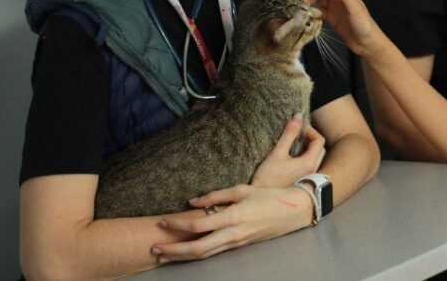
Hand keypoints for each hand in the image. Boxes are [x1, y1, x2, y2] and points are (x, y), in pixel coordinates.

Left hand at [151, 184, 311, 262]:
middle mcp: (233, 233)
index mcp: (233, 216)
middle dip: (173, 250)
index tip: (162, 221)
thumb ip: (216, 195)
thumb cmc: (268, 196)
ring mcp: (236, 243)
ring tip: (163, 254)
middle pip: (197, 248)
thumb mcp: (242, 189)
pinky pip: (213, 253)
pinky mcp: (238, 246)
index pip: (199, 225)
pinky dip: (196, 254)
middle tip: (154, 247)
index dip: (178, 225)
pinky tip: (184, 253)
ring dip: (181, 256)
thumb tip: (192, 203)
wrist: (292, 211)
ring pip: (204, 255)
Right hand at [251, 115, 326, 187]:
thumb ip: (289, 133)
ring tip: (293, 144)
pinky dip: (305, 156)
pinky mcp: (302, 181)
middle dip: (310, 138)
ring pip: (316, 157)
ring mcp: (308, 177)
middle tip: (296, 134)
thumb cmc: (268, 177)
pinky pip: (310, 165)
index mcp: (310, 163)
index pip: (319, 140)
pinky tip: (291, 157)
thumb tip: (298, 116)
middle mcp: (313, 171)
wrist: (261, 200)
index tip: (297, 128)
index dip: (310, 130)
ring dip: (308, 148)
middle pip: (320, 148)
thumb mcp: (277, 152)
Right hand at [301, 0, 386, 56]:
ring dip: (310, 1)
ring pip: (318, 0)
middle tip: (301, 1)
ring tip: (302, 7)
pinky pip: (320, 11)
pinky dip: (313, 11)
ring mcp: (335, 8)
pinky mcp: (332, 18)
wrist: (367, 43)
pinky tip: (308, 14)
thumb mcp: (355, 8)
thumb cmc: (365, 25)